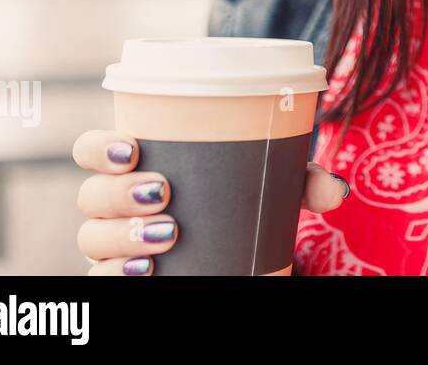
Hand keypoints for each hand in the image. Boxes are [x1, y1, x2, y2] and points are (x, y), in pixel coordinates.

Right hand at [72, 129, 348, 274]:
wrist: (239, 255)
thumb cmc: (242, 202)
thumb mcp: (274, 186)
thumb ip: (303, 181)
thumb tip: (336, 191)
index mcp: (139, 166)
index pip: (93, 150)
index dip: (100, 147)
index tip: (134, 148)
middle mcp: (116, 206)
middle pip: (91, 196)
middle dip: (120, 193)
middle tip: (164, 193)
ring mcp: (115, 245)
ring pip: (92, 239)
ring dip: (124, 235)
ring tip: (168, 233)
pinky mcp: (122, 277)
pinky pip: (100, 279)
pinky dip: (116, 276)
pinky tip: (144, 275)